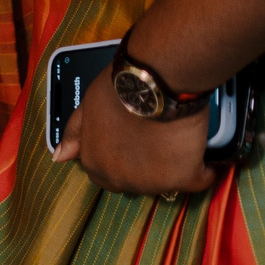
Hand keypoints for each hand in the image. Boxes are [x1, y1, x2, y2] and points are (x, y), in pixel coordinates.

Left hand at [54, 73, 217, 197]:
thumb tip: (59, 156)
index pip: (105, 176)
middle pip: (136, 182)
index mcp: (94, 163)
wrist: (151, 82)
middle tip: (155, 143)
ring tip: (175, 141)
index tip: (132, 147)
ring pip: (166, 182)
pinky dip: (204, 170)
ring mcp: (152, 182)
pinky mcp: (183, 177)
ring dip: (171, 167)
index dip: (120, 160)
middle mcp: (120, 179)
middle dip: (144, 167)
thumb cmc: (117, 89)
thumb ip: (75, 134)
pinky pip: (200, 180)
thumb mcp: (86, 107)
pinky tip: (204, 156)